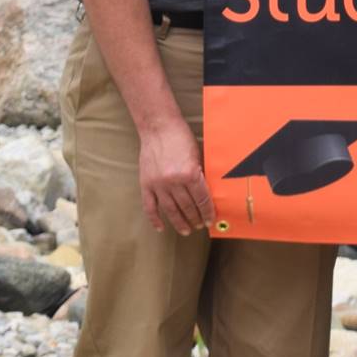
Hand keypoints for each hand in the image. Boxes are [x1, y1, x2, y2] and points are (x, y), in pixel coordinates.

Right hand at [137, 119, 214, 233]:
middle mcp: (174, 182)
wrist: (158, 126)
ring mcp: (158, 185)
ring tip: (185, 230)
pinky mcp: (146, 184)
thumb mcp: (197, 155)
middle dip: (195, 218)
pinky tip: (160, 227)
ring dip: (179, 222)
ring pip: (170, 210)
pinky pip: (149, 207)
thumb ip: (199, 175)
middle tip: (199, 225)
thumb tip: (206, 195)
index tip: (210, 220)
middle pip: (187, 207)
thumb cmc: (181, 137)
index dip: (207, 212)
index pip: (202, 200)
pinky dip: (155, 219)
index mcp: (190, 174)